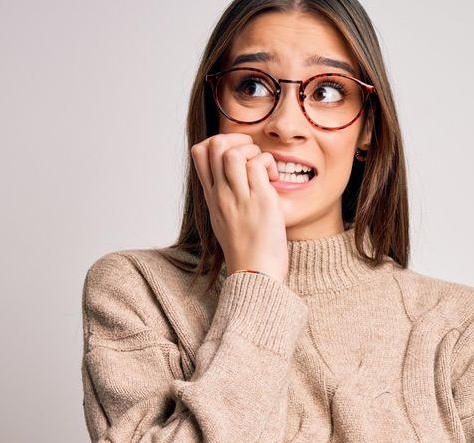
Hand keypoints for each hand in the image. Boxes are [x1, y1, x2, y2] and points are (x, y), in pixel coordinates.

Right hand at [190, 133, 288, 281]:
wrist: (255, 273)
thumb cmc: (247, 250)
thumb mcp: (226, 220)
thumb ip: (226, 197)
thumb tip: (235, 177)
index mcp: (212, 197)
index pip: (199, 153)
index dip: (217, 141)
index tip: (237, 151)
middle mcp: (221, 195)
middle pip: (214, 145)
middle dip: (237, 138)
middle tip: (253, 154)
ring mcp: (238, 197)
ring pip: (233, 152)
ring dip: (253, 150)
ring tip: (263, 168)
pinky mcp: (260, 200)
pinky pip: (258, 164)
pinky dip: (269, 164)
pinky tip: (274, 180)